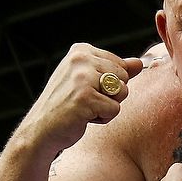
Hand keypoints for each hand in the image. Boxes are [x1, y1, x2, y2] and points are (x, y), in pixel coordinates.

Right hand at [15, 44, 144, 155]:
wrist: (41, 129)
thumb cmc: (66, 105)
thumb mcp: (90, 82)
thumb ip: (116, 70)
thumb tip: (140, 63)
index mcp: (81, 51)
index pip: (121, 65)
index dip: (109, 84)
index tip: (86, 89)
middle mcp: (80, 59)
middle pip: (124, 77)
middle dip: (111, 95)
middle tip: (85, 101)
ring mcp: (82, 78)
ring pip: (122, 92)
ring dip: (107, 106)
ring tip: (85, 108)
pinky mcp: (85, 97)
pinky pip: (115, 109)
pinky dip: (102, 118)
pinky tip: (83, 117)